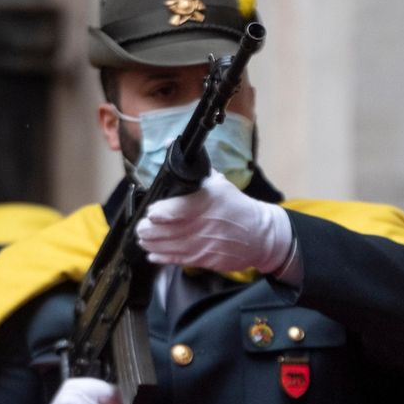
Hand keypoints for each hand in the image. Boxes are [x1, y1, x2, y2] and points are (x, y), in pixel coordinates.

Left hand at [136, 171, 293, 275]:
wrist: (261, 235)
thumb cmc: (237, 206)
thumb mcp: (219, 182)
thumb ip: (192, 167)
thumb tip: (168, 143)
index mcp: (207, 202)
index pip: (177, 210)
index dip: (159, 212)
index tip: (151, 211)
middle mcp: (203, 225)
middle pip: (167, 231)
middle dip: (148, 230)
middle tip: (142, 226)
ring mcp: (203, 245)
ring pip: (168, 247)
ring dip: (151, 243)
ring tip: (144, 238)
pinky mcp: (204, 260)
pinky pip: (177, 260)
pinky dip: (162, 257)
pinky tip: (153, 253)